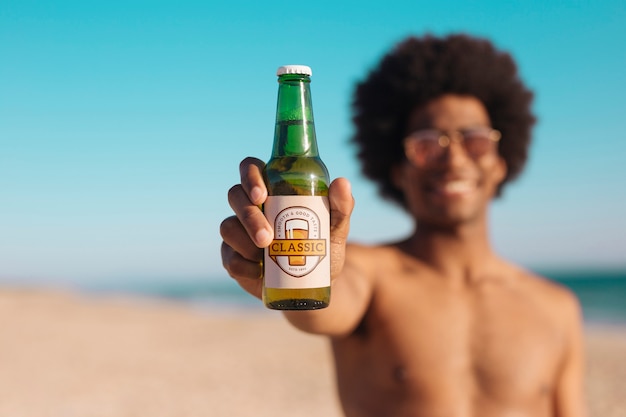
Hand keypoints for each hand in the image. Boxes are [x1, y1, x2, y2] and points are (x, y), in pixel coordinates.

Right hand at [220, 157, 353, 299]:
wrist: (314, 285)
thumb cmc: (322, 248)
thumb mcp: (336, 228)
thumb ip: (341, 206)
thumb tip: (341, 182)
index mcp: (271, 189)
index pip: (250, 168)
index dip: (250, 176)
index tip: (262, 195)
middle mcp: (250, 206)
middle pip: (235, 195)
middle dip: (248, 215)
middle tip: (267, 237)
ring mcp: (239, 232)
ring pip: (228, 227)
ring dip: (245, 240)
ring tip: (266, 254)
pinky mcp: (233, 258)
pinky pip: (229, 258)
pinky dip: (243, 265)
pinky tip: (259, 272)